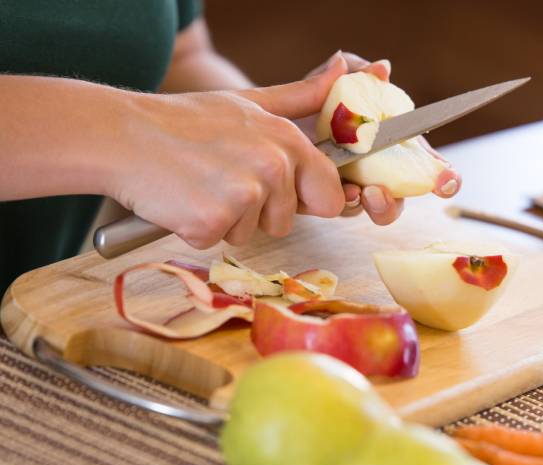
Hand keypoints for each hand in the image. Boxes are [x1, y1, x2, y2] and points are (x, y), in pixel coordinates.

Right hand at [111, 55, 349, 248]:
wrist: (122, 136)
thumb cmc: (185, 121)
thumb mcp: (248, 102)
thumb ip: (301, 97)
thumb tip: (345, 70)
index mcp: (287, 141)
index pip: (330, 197)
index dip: (306, 202)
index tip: (277, 192)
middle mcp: (272, 167)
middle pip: (286, 222)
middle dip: (259, 214)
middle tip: (223, 181)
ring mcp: (243, 195)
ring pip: (250, 234)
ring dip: (226, 220)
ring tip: (200, 186)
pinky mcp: (213, 221)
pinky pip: (216, 241)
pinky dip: (197, 229)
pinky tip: (182, 199)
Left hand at [303, 51, 461, 225]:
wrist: (272, 120)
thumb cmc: (310, 99)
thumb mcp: (333, 81)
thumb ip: (358, 73)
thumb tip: (382, 69)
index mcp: (391, 144)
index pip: (425, 165)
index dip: (444, 177)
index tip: (448, 182)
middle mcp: (376, 171)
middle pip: (399, 198)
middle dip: (396, 203)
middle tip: (380, 192)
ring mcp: (352, 188)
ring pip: (374, 209)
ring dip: (375, 205)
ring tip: (362, 193)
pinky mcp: (327, 199)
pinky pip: (343, 208)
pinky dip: (345, 201)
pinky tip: (342, 190)